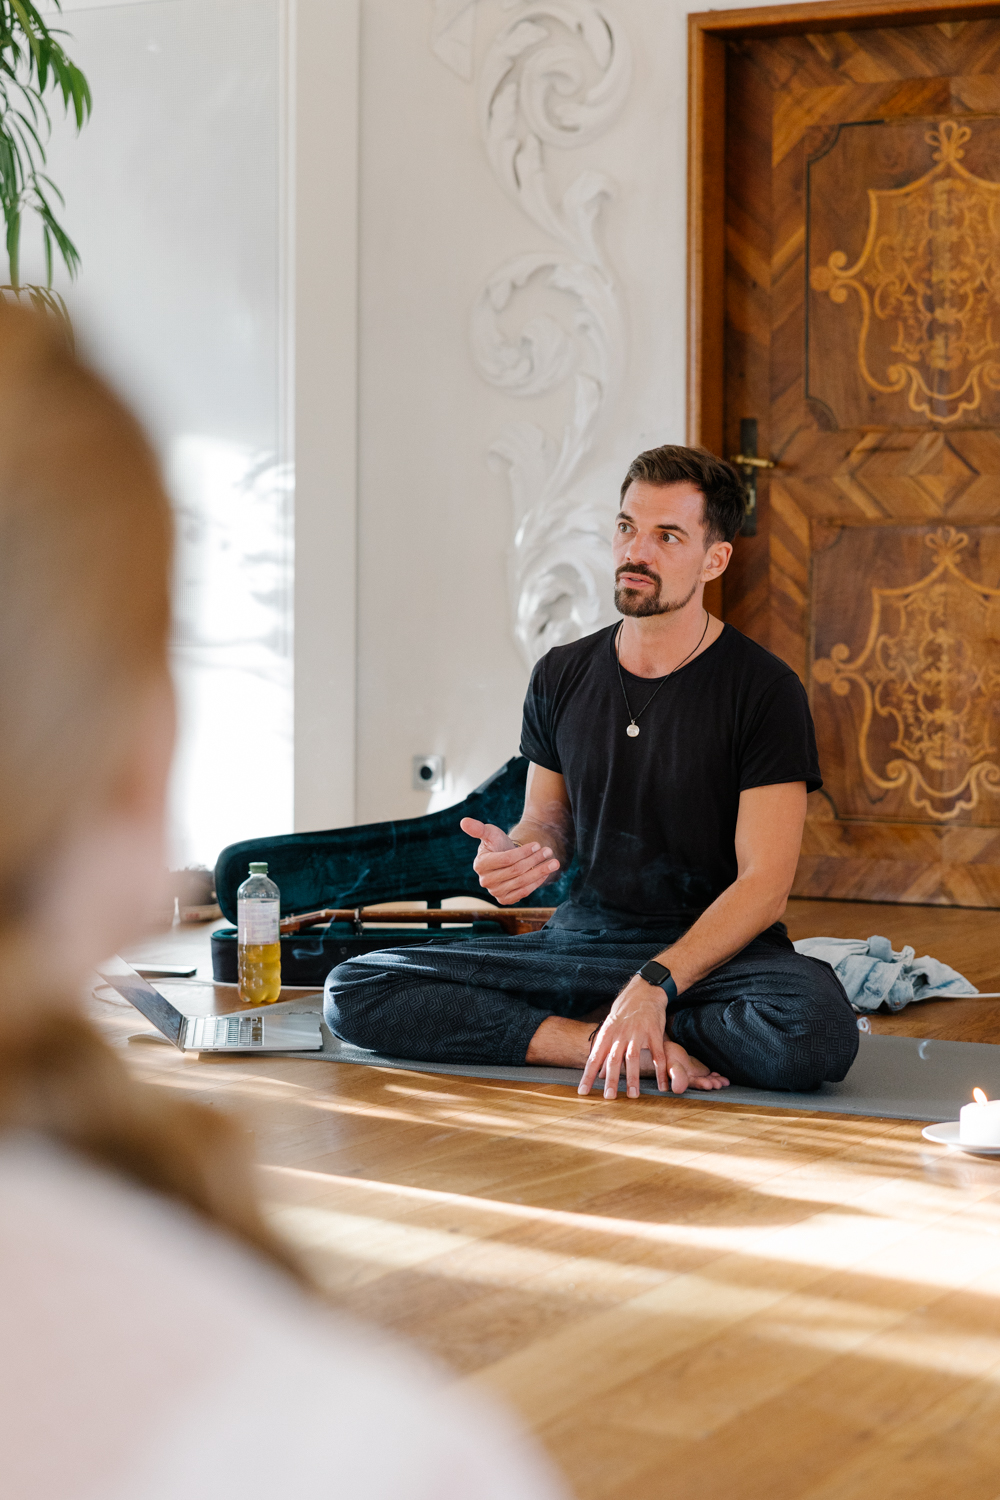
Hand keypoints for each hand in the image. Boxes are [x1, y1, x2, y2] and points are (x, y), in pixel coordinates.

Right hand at [460, 817, 560, 904]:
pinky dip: (536, 883)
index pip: (507, 860)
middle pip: (516, 871)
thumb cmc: (497, 844)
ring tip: (554, 862)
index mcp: (480, 864)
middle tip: (549, 851)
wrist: (504, 859)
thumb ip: (479, 829)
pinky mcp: (504, 900)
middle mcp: (485, 881)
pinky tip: (545, 873)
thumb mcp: (490, 834)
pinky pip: (523, 892)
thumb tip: (464, 821)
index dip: (524, 852)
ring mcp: (495, 892)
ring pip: (522, 883)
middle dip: (535, 860)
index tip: (537, 844)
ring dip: (540, 871)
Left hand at [578, 976, 729, 1099]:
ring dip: (633, 1078)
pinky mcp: (654, 1033)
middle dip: (611, 1079)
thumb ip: (604, 1050)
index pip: (594, 1057)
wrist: (644, 991)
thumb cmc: (624, 1012)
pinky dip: (660, 1072)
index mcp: (607, 1033)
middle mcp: (620, 1033)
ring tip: (633, 1095)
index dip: (588, 1075)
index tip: (582, 1091)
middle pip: (613, 1059)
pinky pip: (657, 1055)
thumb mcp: (610, 1028)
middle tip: (608, 1097)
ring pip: (633, 1058)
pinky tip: (661, 1086)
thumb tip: (599, 1074)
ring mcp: (638, 1033)